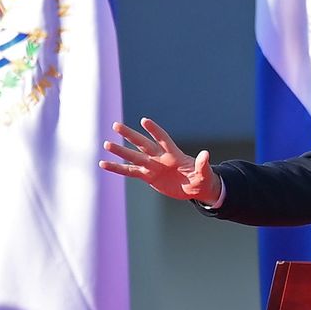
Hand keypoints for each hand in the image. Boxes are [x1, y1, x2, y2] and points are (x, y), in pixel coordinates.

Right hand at [100, 118, 221, 203]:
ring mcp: (153, 166)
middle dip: (130, 135)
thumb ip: (203, 164)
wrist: (195, 188)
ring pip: (134, 157)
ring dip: (120, 151)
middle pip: (143, 144)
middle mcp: (161, 157)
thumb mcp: (205, 173)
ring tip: (106, 143)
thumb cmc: (202, 178)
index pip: (163, 139)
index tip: (144, 121)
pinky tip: (104, 164)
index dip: (154, 131)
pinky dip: (117, 168)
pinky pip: (130, 171)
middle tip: (116, 125)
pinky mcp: (148, 176)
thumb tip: (206, 154)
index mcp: (174, 154)